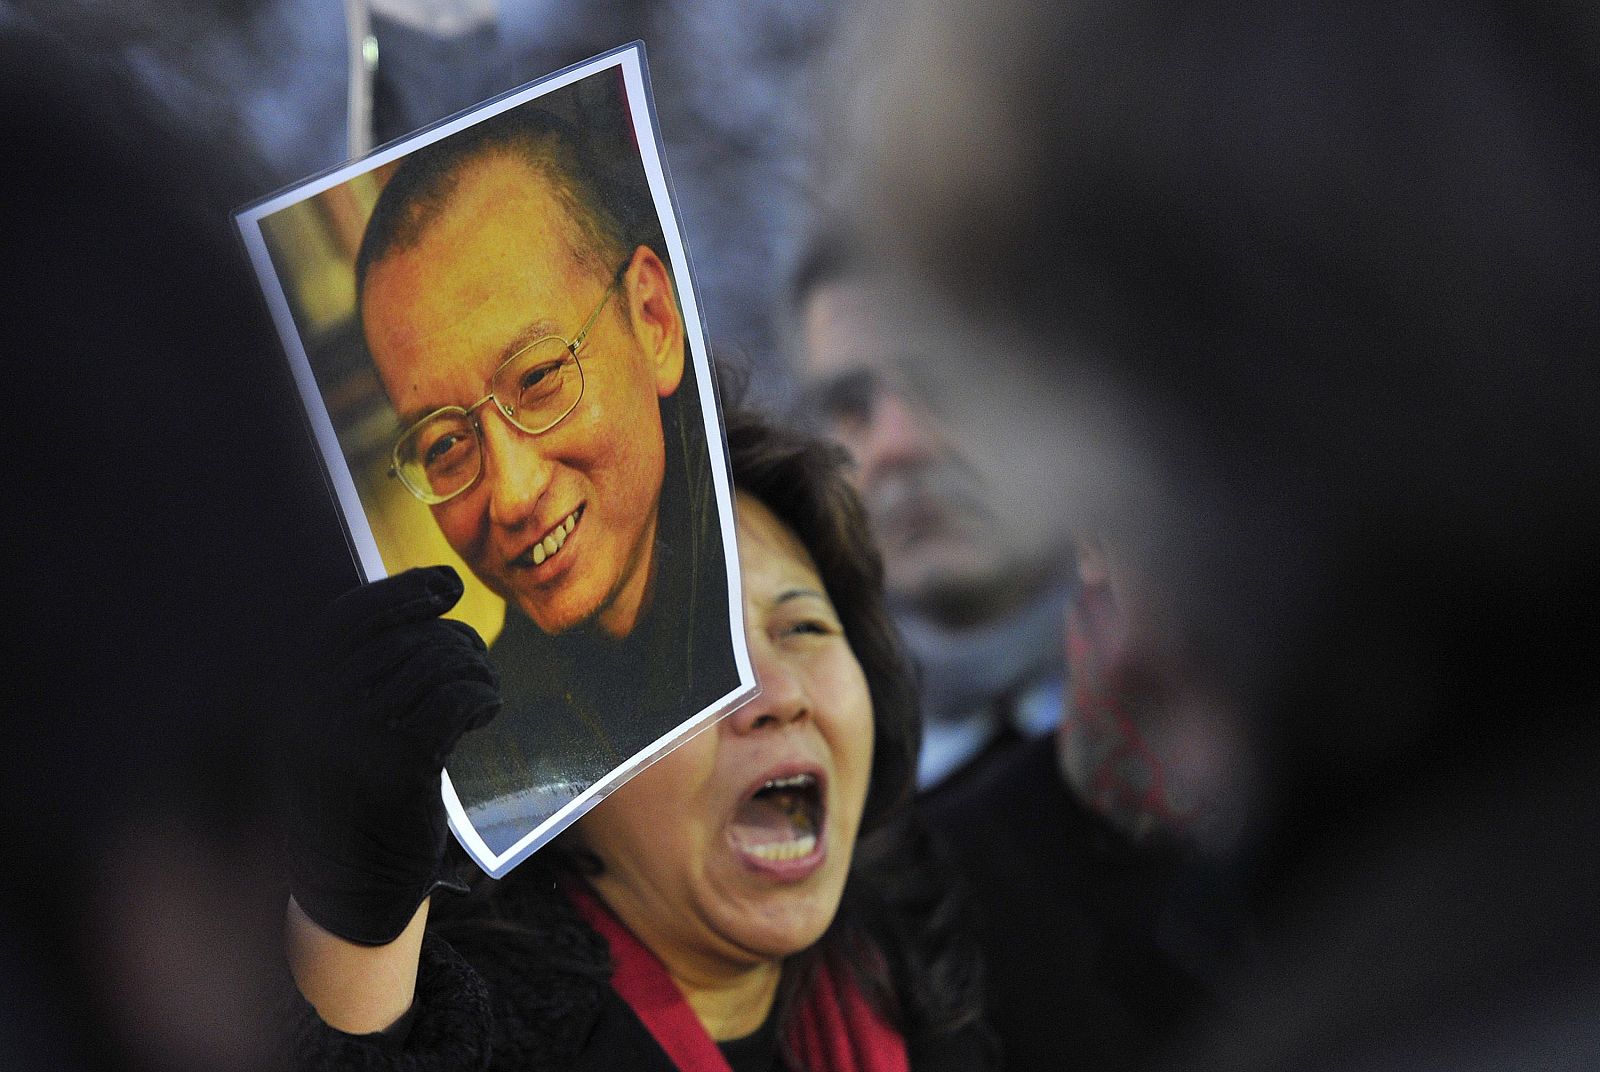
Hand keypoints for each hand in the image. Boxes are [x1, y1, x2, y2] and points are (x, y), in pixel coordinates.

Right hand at [284, 565, 499, 943]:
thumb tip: (427, 593)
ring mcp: (353, 736)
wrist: (352, 888)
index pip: (352, 615)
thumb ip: (361, 669)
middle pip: (408, 637)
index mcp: (291, 691)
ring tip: (481, 690)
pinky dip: (482, 696)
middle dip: (454, 641)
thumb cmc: (353, 796)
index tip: (448, 587)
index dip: (405, 592)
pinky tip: (485, 711)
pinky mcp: (398, 766)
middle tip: (476, 664)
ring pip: (438, 662)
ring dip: (474, 669)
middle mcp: (313, 707)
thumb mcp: (334, 725)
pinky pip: (457, 698)